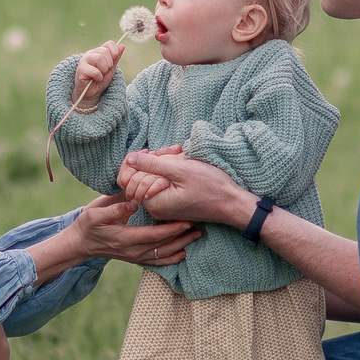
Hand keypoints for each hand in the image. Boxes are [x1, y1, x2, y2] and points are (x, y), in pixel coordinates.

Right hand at [68, 39, 123, 105]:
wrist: (92, 93)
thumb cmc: (100, 80)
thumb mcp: (111, 69)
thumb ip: (115, 58)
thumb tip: (122, 46)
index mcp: (98, 52)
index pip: (109, 44)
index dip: (114, 52)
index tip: (113, 63)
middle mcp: (90, 54)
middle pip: (105, 51)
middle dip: (109, 64)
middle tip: (105, 71)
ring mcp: (84, 60)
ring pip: (99, 58)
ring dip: (104, 70)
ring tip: (100, 75)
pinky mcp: (81, 69)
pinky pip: (95, 71)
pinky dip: (98, 77)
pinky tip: (95, 79)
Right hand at [71, 191, 198, 266]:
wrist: (79, 244)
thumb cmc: (87, 225)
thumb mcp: (95, 213)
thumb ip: (115, 208)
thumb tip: (133, 202)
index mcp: (125, 238)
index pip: (154, 235)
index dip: (172, 228)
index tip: (186, 219)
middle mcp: (133, 251)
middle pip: (164, 246)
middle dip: (183, 236)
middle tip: (199, 225)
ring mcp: (135, 257)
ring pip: (163, 255)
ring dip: (181, 246)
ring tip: (196, 236)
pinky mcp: (135, 259)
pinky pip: (157, 261)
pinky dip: (172, 258)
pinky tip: (183, 252)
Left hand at [116, 148, 255, 228]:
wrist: (232, 204)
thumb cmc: (211, 187)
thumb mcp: (181, 170)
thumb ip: (152, 164)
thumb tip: (130, 158)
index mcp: (153, 202)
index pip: (128, 178)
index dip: (136, 161)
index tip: (152, 152)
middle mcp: (154, 208)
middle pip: (138, 178)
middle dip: (150, 161)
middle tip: (171, 151)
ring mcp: (163, 208)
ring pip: (150, 179)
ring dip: (160, 164)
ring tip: (179, 155)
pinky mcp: (171, 204)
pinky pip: (160, 184)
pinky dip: (167, 172)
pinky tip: (181, 164)